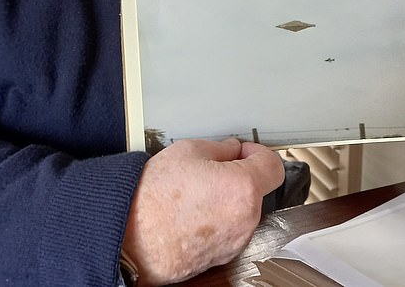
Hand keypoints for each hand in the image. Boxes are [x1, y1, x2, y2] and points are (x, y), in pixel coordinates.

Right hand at [121, 138, 283, 285]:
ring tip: (193, 193)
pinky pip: (228, 230)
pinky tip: (190, 212)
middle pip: (256, 189)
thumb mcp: (187, 152)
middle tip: (210, 168)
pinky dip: (216, 220)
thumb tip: (230, 149)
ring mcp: (235, 241)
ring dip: (226, 199)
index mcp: (243, 188)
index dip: (259, 153)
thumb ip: (220, 148)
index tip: (245, 150)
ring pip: (241, 211)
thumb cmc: (153, 199)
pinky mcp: (222, 256)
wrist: (131, 239)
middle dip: (238, 175)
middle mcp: (246, 219)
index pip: (274, 166)